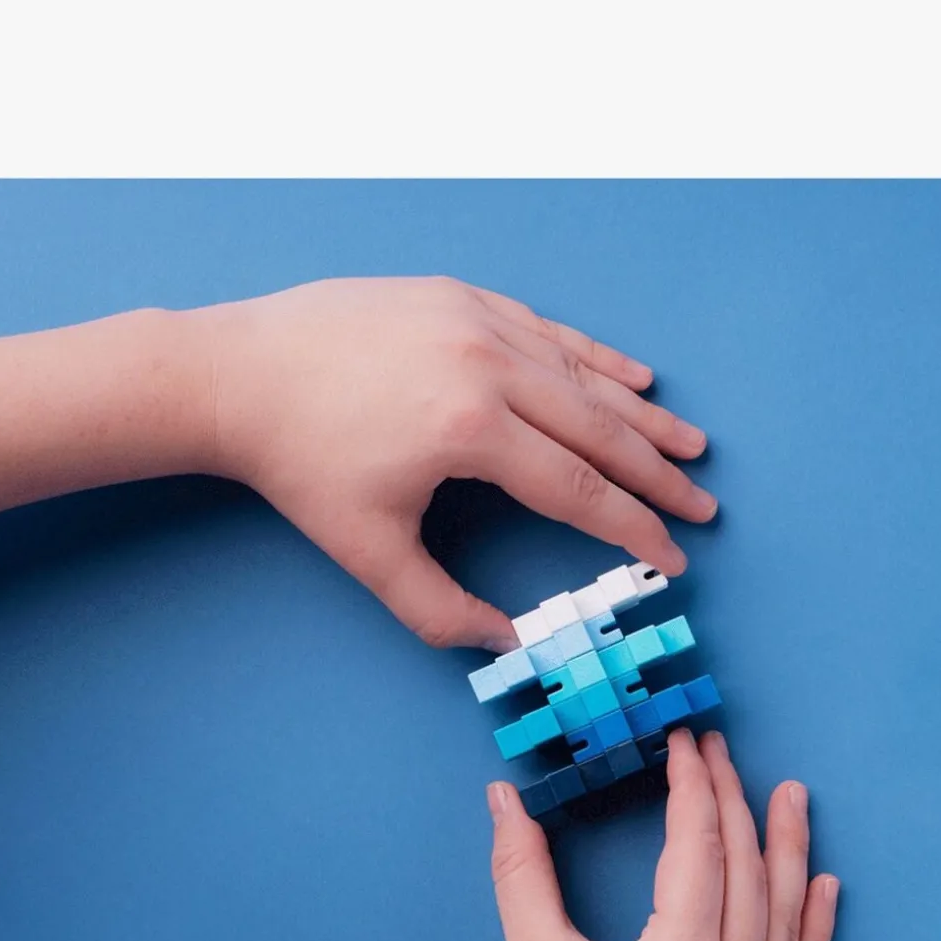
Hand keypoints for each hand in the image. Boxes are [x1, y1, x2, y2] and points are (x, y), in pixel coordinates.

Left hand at [202, 277, 714, 650]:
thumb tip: (506, 644)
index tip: (672, 556)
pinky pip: (550, 330)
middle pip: (599, 430)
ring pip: (584, 375)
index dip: (634, 529)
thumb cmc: (300, 467)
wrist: (237, 374)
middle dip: (658, 474)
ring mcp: (477, 321)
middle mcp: (487, 365)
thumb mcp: (367, 552)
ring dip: (643, 415)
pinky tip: (637, 377)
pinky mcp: (460, 296)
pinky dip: (597, 357)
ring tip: (690, 445)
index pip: (579, 490)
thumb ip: (440, 610)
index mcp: (469, 431)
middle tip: (704, 504)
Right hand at [456, 730, 838, 940]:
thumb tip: (500, 795)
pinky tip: (824, 889)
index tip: (688, 745)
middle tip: (725, 753)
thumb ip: (521, 868)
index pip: (700, 849)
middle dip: (737, 806)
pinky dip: (813, 935)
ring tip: (791, 799)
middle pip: (748, 877)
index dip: (694, 788)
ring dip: (790, 857)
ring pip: (784, 926)